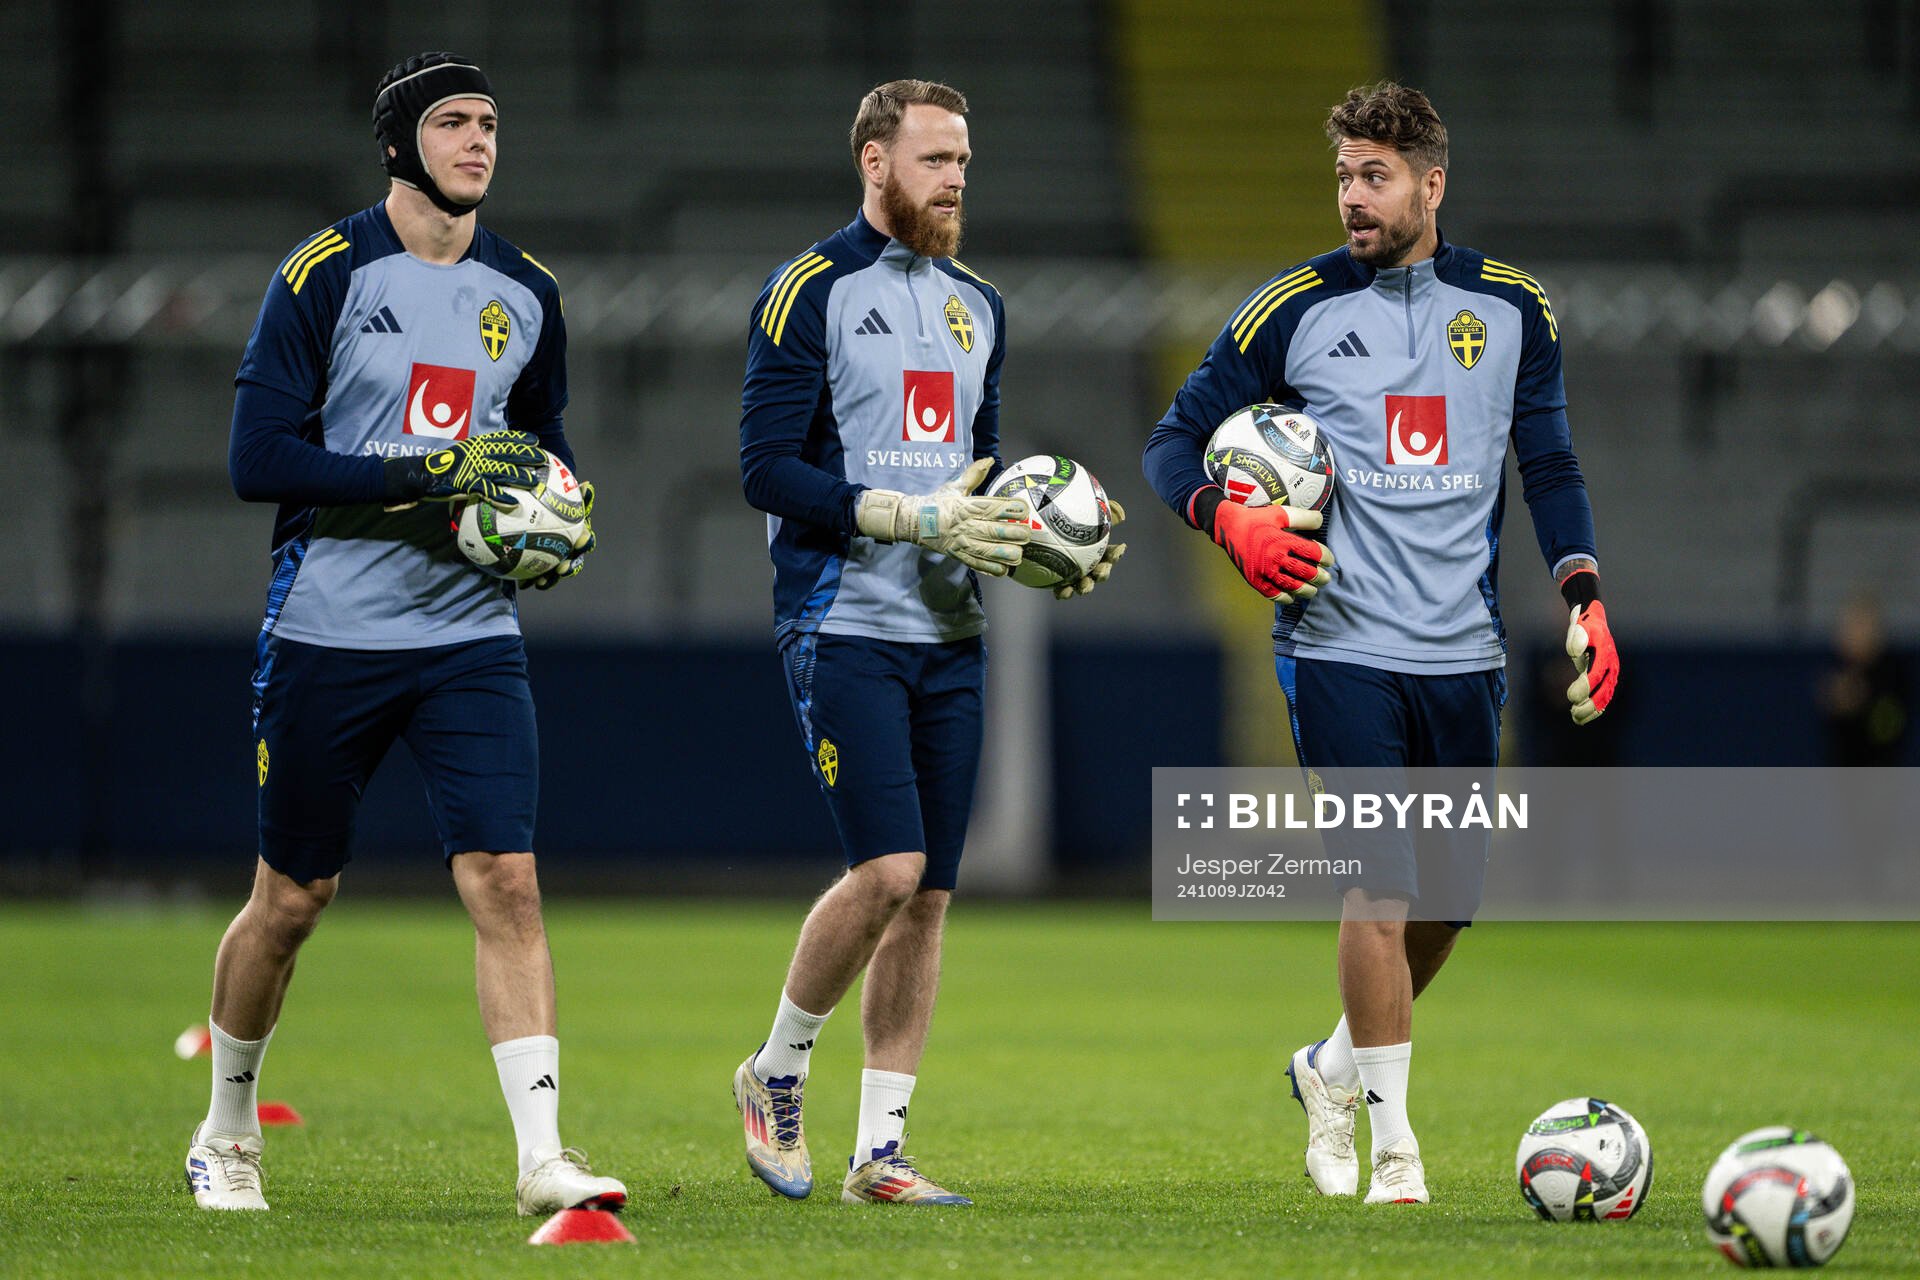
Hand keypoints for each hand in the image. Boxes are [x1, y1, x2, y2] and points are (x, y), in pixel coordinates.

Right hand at [382, 430, 545, 509]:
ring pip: (501, 470)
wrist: (421, 475)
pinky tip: (513, 502)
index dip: (518, 438)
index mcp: (476, 445)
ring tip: (534, 481)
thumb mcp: (462, 456)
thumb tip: (493, 462)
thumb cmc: (443, 468)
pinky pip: (487, 490)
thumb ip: (477, 457)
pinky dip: (500, 496)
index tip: (534, 440)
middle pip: (507, 453)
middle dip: (526, 455)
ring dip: (519, 476)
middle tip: (543, 459)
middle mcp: (477, 453)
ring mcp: (472, 467)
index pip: (501, 439)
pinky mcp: (466, 483)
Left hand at [531, 480, 594, 589]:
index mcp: (577, 535)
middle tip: (562, 569)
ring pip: (555, 573)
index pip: (585, 540)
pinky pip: (536, 574)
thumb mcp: (562, 495)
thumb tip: (588, 484)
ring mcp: (554, 559)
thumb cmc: (552, 501)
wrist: (538, 509)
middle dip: (569, 568)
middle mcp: (569, 550)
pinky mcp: (539, 566)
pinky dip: (529, 580)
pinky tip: (521, 585)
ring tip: (540, 583)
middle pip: (573, 561)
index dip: (585, 543)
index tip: (581, 541)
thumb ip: (574, 494)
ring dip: (550, 579)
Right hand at [855, 456, 1031, 575]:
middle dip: (1013, 533)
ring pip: (987, 550)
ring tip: (1019, 554)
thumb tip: (988, 460)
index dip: (1011, 509)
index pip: (993, 507)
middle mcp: (966, 524)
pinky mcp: (958, 555)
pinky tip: (1004, 569)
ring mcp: (961, 542)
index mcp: (967, 506)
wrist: (914, 521)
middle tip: (1027, 534)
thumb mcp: (954, 486)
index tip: (1024, 510)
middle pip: (993, 530)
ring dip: (1004, 553)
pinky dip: (990, 568)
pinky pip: (976, 564)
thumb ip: (974, 474)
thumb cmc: (938, 502)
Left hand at [1053, 497, 1126, 598]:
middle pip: (1100, 571)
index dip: (1116, 552)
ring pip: (1084, 585)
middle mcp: (1087, 564)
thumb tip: (1121, 515)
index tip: (1120, 547)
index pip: (1110, 552)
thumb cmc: (1057, 516)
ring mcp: (1073, 575)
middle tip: (1101, 570)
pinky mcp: (1057, 583)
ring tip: (1083, 586)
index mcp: (1095, 549)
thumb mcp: (1077, 508)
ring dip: (1086, 587)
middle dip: (1103, 573)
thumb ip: (1097, 509)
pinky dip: (1064, 593)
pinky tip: (1061, 593)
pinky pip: (1062, 591)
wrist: (1033, 529)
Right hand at [1211, 500, 1332, 601]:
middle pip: (1305, 572)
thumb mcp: (1280, 512)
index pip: (1312, 553)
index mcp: (1283, 541)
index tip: (1329, 560)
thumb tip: (1320, 521)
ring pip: (1291, 586)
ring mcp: (1264, 571)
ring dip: (1306, 590)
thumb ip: (1302, 517)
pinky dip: (1284, 598)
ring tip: (1313, 590)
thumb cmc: (1255, 518)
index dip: (1325, 557)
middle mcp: (1275, 558)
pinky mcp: (1254, 579)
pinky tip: (1291, 597)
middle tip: (1326, 578)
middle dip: (1319, 577)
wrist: (1227, 527)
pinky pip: (1272, 594)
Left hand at [1564, 599, 1617, 723]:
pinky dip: (1594, 708)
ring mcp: (1610, 673)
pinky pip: (1602, 696)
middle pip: (1603, 690)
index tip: (1572, 697)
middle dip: (1590, 704)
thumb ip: (1577, 637)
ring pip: (1604, 697)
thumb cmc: (1584, 624)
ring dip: (1591, 710)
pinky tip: (1582, 717)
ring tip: (1576, 719)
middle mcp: (1611, 666)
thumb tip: (1574, 651)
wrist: (1593, 620)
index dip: (1586, 687)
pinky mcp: (1605, 678)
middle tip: (1574, 713)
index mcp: (1605, 654)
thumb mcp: (1580, 626)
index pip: (1596, 674)